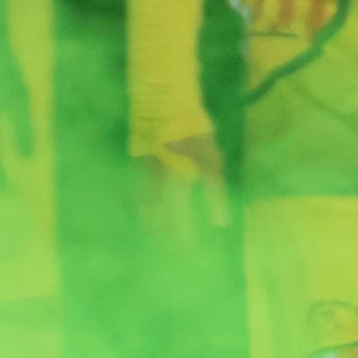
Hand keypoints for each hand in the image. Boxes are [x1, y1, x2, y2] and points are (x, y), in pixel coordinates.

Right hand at [142, 136, 227, 254]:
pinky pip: (138, 194)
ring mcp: (142, 175)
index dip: (183, 240)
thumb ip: (214, 192)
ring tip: (160, 237)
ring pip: (144, 209)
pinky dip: (144, 207)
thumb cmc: (192, 129)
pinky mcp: (137, 165)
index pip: (178, 222)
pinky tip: (148, 211)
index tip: (188, 255)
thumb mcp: (210, 159)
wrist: (162, 101)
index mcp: (173, 184)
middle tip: (174, 252)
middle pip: (158, 220)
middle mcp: (154, 185)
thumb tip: (220, 223)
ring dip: (153, 225)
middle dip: (166, 237)